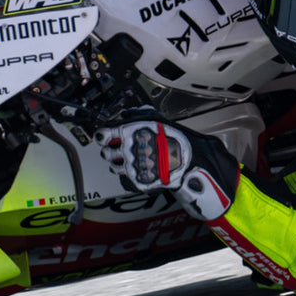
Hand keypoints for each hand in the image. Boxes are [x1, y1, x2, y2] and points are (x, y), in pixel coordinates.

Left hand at [96, 118, 237, 221]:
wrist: (192, 162)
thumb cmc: (177, 140)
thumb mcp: (158, 120)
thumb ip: (139, 116)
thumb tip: (126, 114)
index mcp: (132, 132)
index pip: (103, 135)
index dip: (103, 137)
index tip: (105, 138)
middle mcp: (130, 149)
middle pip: (106, 153)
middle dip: (112, 152)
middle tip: (122, 151)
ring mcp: (134, 167)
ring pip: (114, 168)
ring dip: (120, 164)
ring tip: (133, 161)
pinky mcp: (139, 181)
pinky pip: (125, 181)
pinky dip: (130, 177)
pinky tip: (140, 171)